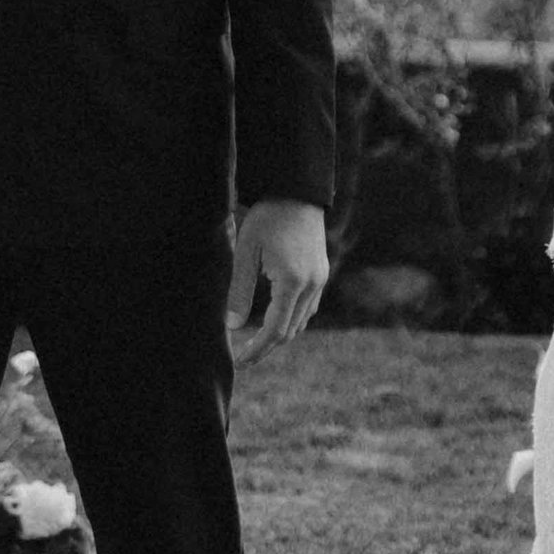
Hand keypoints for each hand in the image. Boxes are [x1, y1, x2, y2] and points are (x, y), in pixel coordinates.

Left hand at [228, 197, 327, 367]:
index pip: (275, 331)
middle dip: (266, 346)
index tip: (238, 361)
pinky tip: (274, 316)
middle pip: (290, 332)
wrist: (297, 192)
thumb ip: (239, 291)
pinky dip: (291, 318)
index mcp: (293, 282)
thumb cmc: (267, 218)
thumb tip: (232, 327)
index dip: (256, 350)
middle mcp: (312, 285)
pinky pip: (308, 308)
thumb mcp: (246, 253)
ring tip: (254, 339)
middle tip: (243, 356)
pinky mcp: (322, 273)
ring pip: (301, 322)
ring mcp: (320, 280)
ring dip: (280, 333)